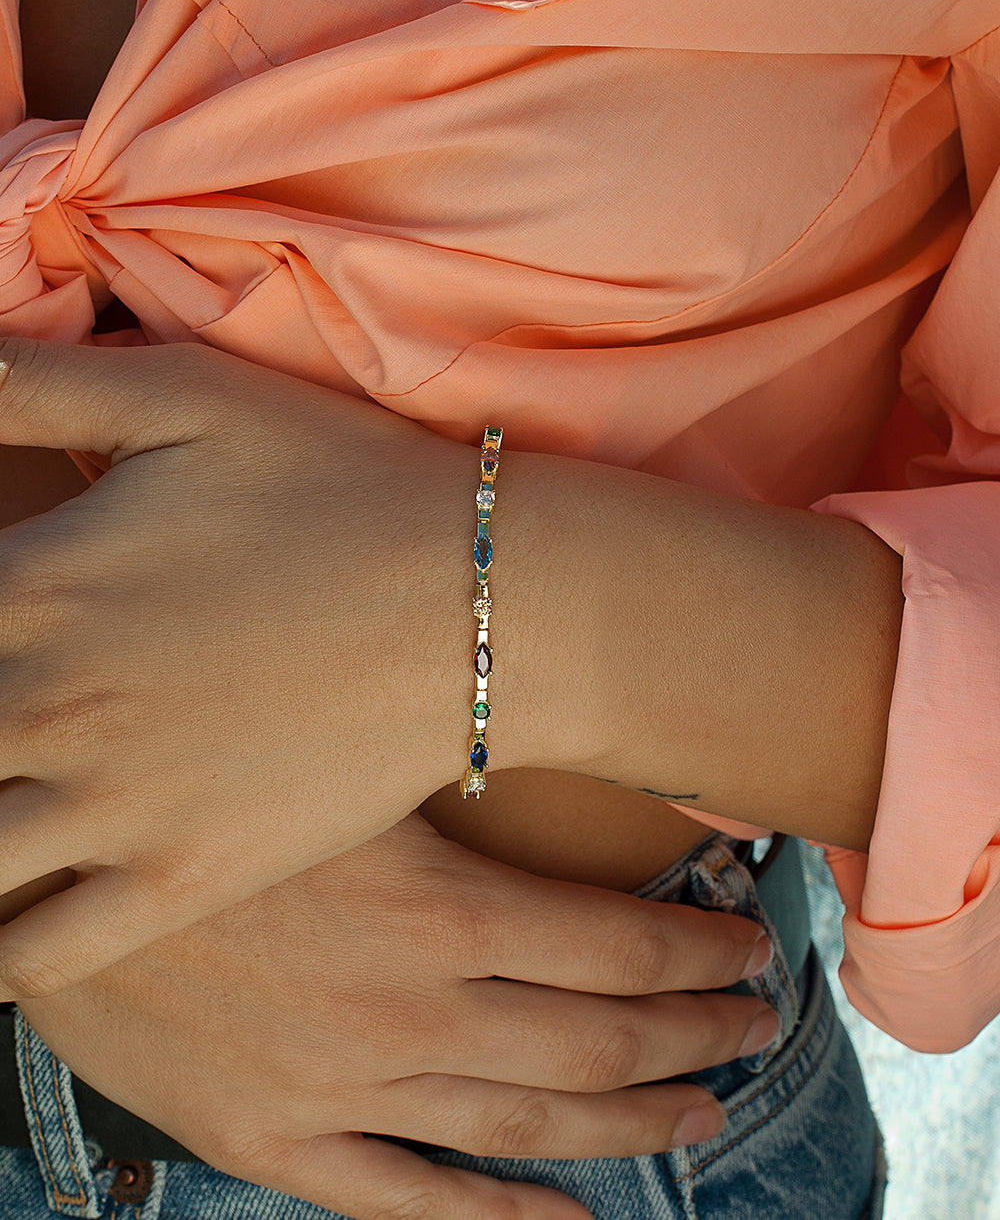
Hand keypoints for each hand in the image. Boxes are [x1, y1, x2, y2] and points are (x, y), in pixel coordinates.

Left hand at [0, 337, 493, 995]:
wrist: (483, 600)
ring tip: (3, 798)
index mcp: (32, 584)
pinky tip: (7, 913)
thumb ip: (33, 381)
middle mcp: (50, 706)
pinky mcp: (186, 878)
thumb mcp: (186, 394)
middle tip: (7, 711)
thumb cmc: (341, 484)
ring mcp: (114, 808)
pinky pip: (42, 956)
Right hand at [18, 816, 775, 1219]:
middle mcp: (409, 1007)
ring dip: (632, 1120)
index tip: (753, 945)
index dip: (702, 953)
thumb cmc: (203, 775)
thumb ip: (453, 769)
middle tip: (758, 1022)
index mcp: (435, 904)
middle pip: (598, 1039)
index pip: (620, 945)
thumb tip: (566, 741)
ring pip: (528, 1126)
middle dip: (696, 1032)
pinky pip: (409, 1202)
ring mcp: (344, 1086)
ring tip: (703, 1108)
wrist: (43, 859)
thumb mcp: (343, 757)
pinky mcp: (272, 1135)